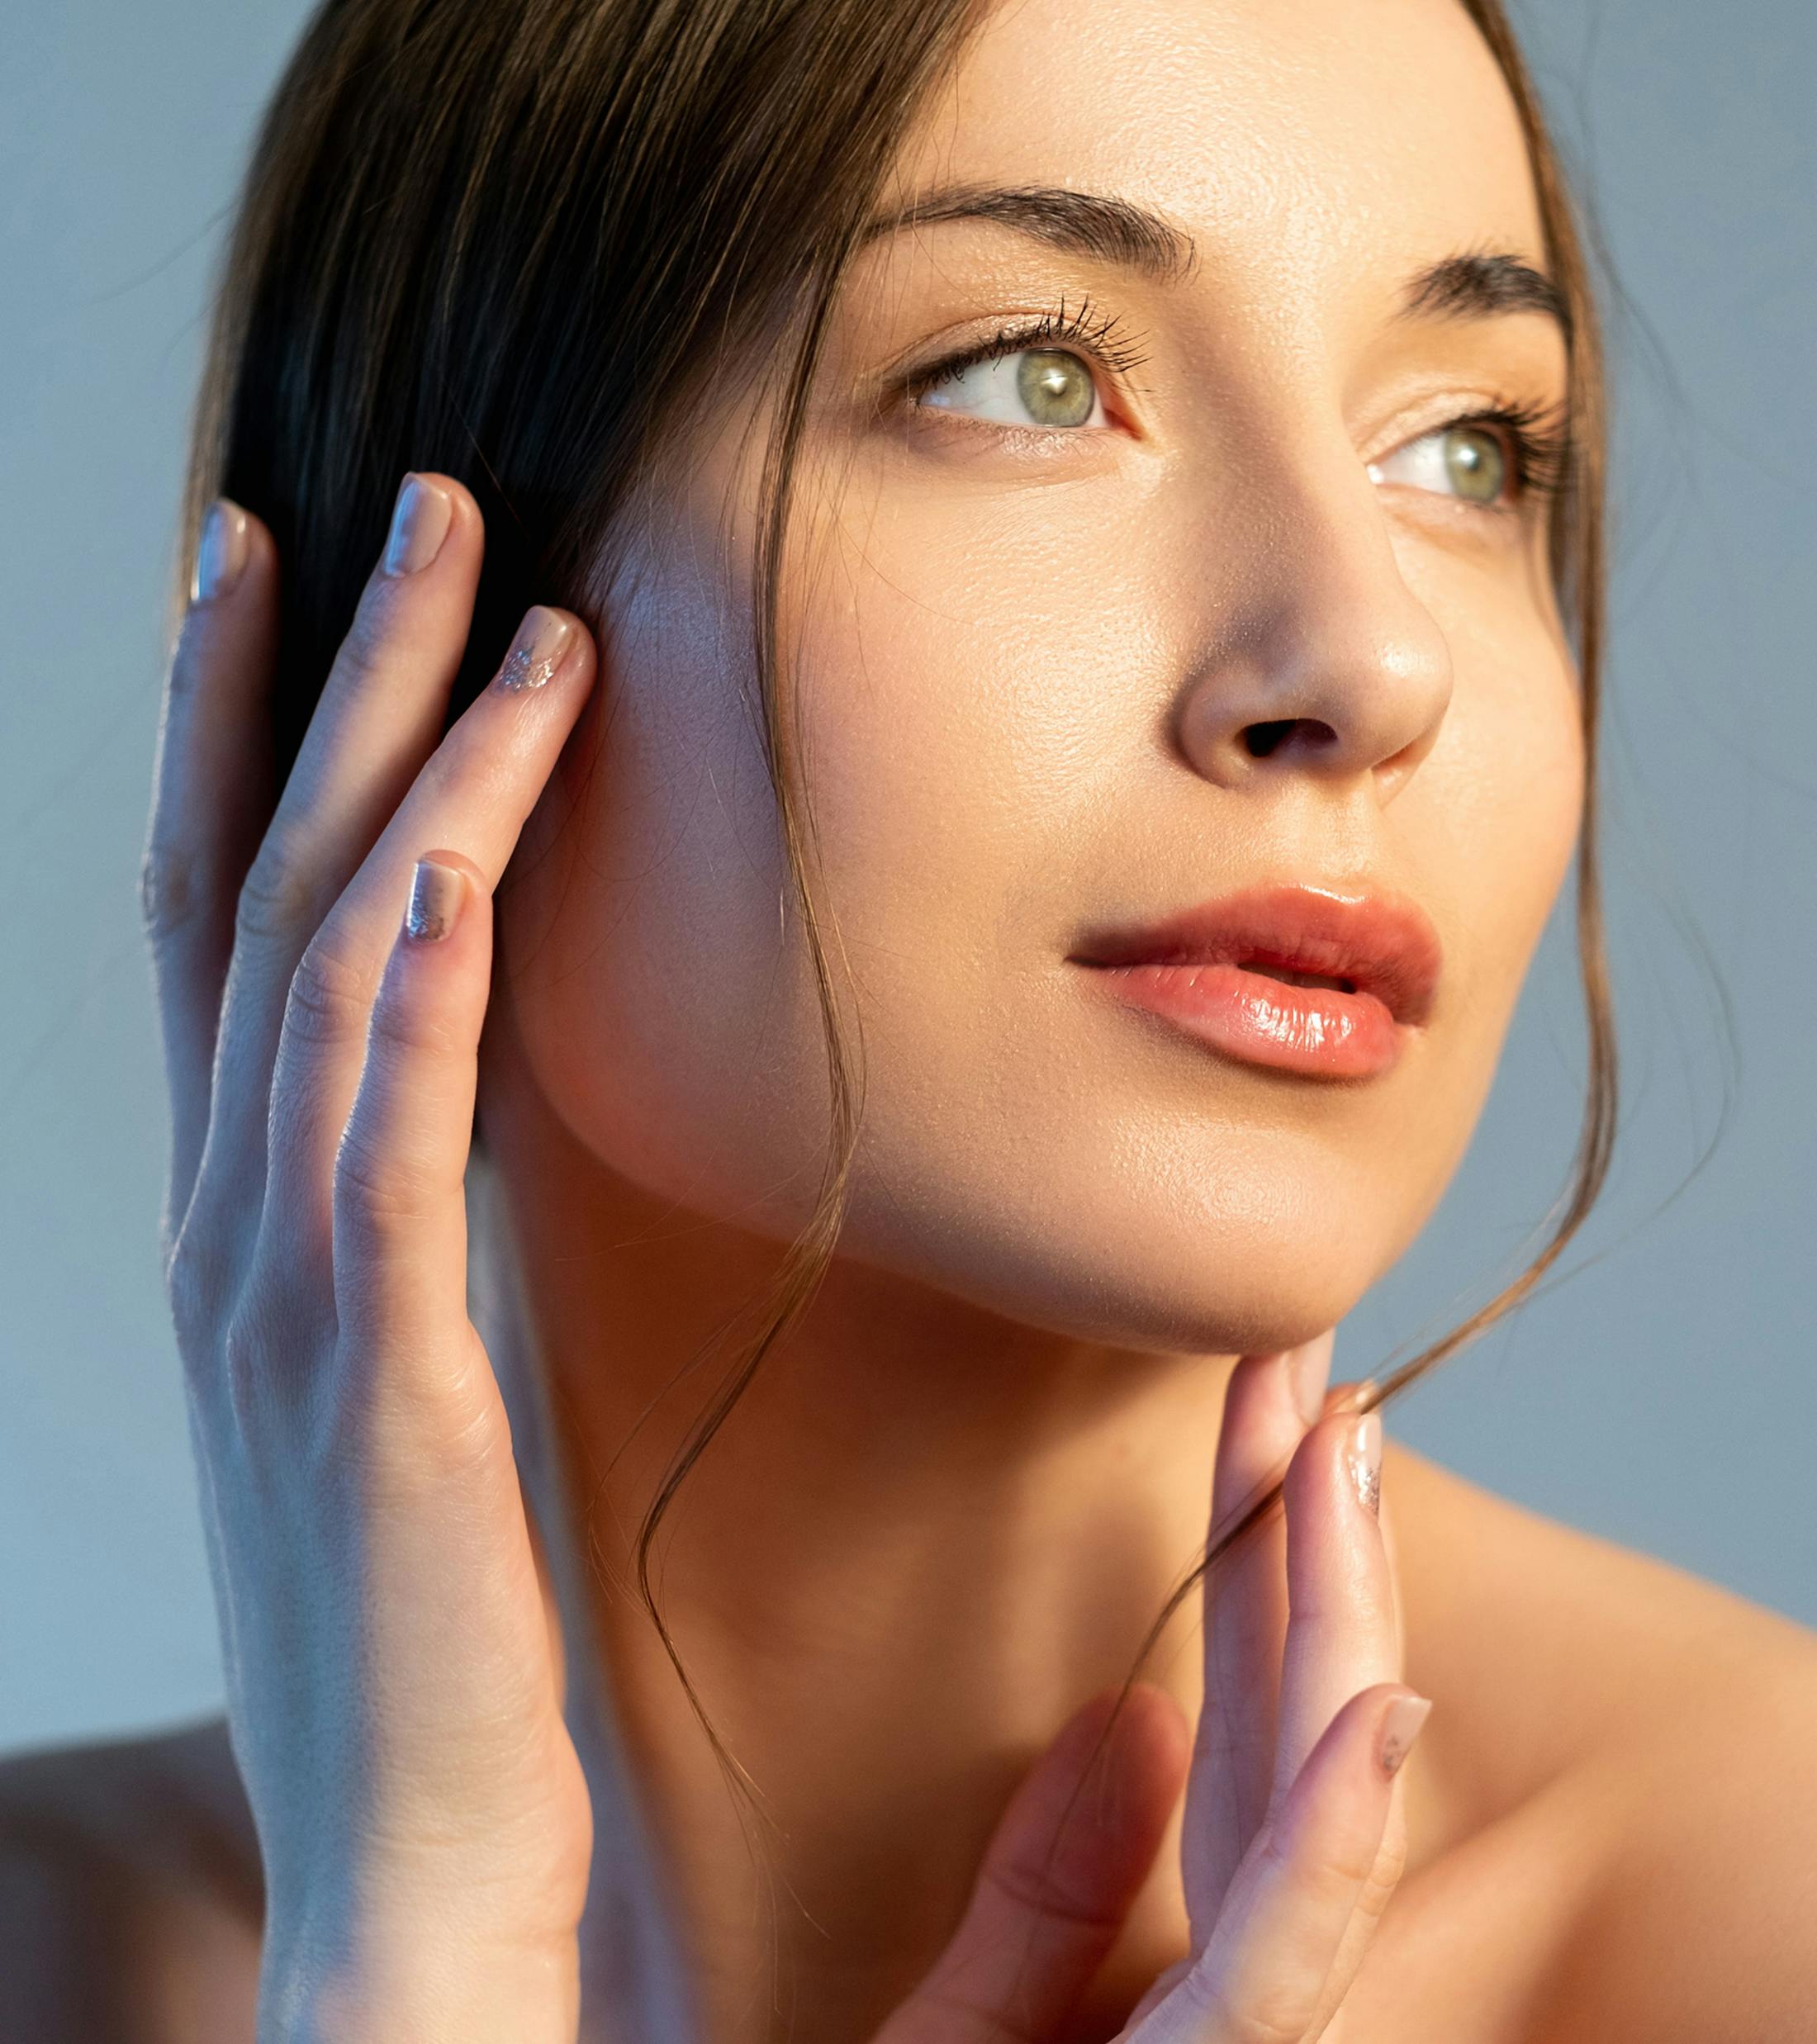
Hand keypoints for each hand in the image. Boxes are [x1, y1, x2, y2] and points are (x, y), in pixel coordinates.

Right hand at [142, 475, 597, 2038]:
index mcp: (250, 1228)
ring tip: (483, 592)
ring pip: (323, 958)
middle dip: (311, 680)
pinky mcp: (381, 1369)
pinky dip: (412, 969)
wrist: (409, 1858)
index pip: (232, 928)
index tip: (287, 577)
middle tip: (387, 501)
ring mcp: (288, 1289)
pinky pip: (381, 1126)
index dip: (247, 740)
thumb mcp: (400, 1384)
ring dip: (397, 764)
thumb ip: (408, 1234)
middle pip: (255, 889)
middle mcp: (236, 1227)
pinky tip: (460, 839)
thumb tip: (464, 1097)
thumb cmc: (422, 1630)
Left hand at [868, 1335, 1421, 2043]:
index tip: (1269, 1402)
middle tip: (1303, 1353)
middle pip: (1291, 1740)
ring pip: (1314, 1822)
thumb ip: (1052, 1894)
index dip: (1266, 1561)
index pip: (1244, 1734)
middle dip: (1310, 1539)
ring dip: (1338, 1622)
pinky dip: (1328, 1842)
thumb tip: (1138, 1709)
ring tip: (1341, 1448)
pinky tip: (1376, 1704)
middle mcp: (1235, 1999)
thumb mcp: (967, 2023)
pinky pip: (1270, 1975)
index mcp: (1188, 1970)